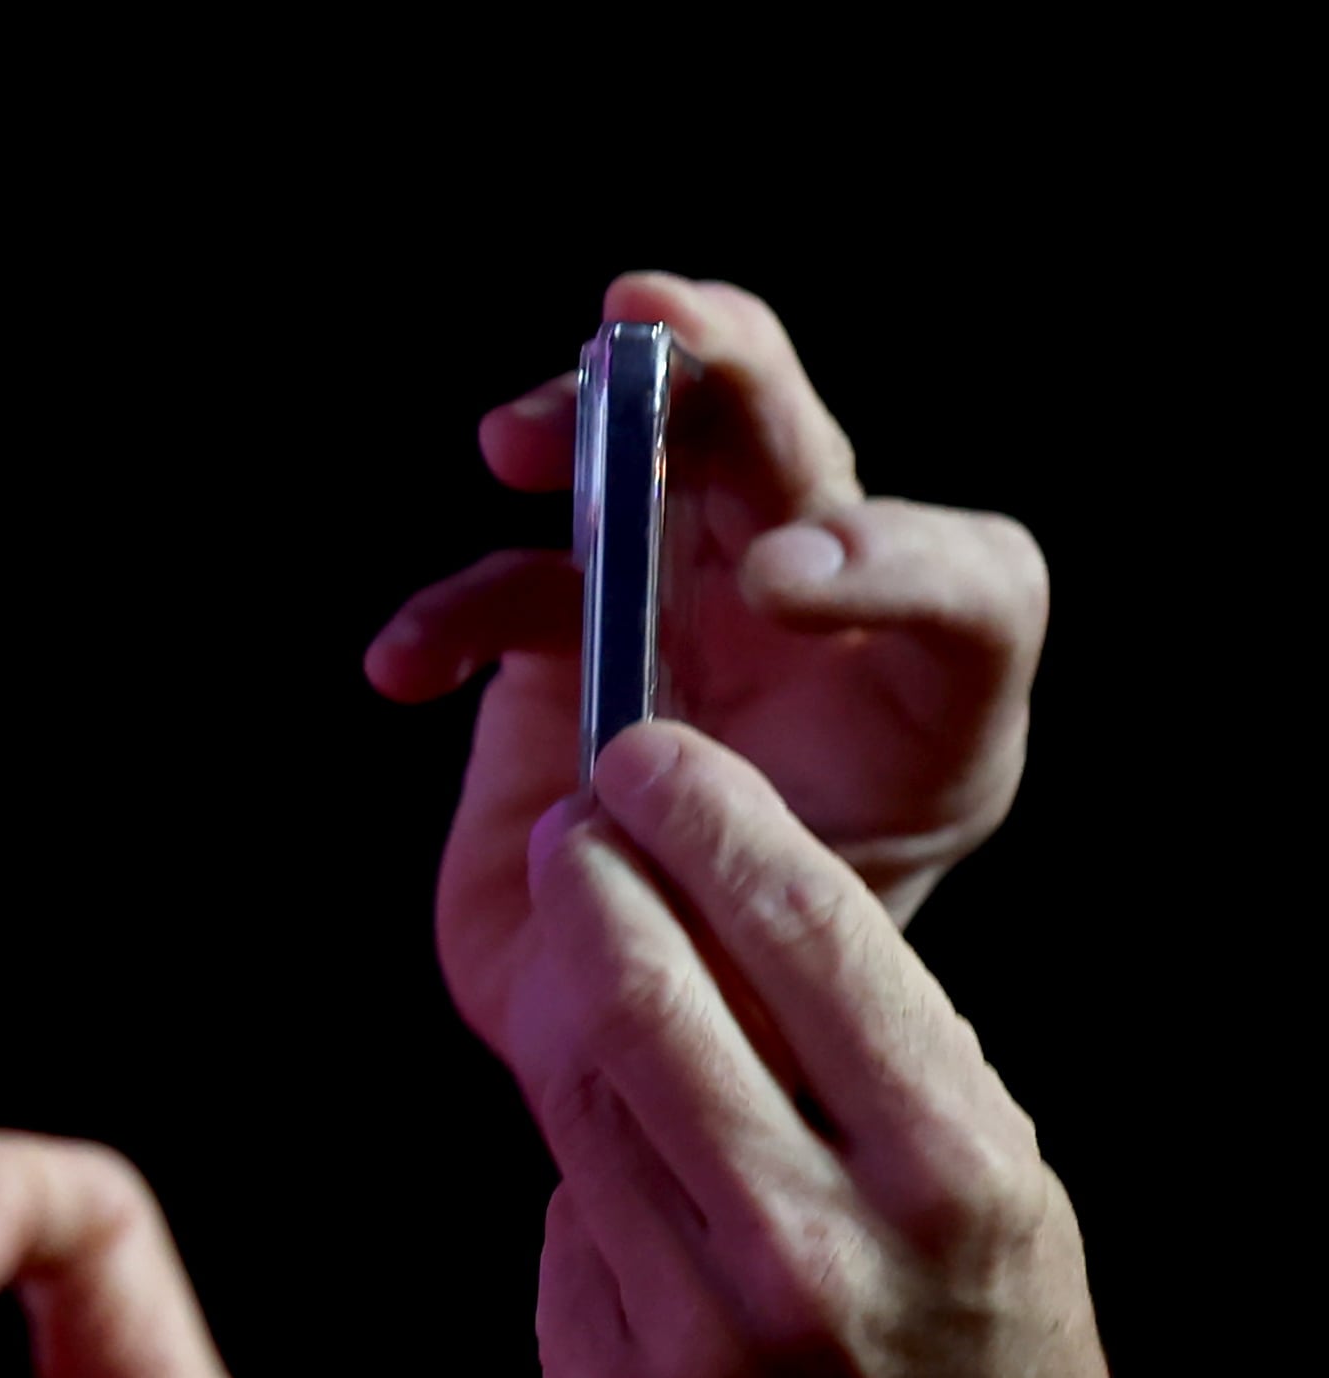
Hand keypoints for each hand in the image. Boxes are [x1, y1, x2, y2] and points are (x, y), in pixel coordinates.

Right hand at [368, 271, 1046, 1059]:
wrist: (628, 1054)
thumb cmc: (735, 1030)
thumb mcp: (785, 974)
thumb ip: (731, 870)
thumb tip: (625, 777)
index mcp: (927, 725)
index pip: (975, 585)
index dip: (891, 558)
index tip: (775, 591)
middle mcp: (820, 641)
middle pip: (804, 452)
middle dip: (729, 370)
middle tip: (649, 324)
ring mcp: (690, 620)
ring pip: (657, 459)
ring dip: (582, 421)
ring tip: (508, 441)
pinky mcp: (572, 640)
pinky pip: (517, 580)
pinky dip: (451, 608)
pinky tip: (401, 670)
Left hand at [511, 720, 1246, 1377]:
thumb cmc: (978, 1363)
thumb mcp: (993, 1200)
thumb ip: (872, 1063)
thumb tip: (714, 888)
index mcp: (953, 1186)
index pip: (806, 941)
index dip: (708, 819)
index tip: (649, 751)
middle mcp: (819, 1264)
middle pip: (642, 1005)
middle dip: (595, 886)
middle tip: (578, 825)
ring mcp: (693, 1352)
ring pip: (573, 1111)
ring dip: (567, 1012)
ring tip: (585, 953)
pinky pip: (561, 1240)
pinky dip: (589, 1199)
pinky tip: (637, 1202)